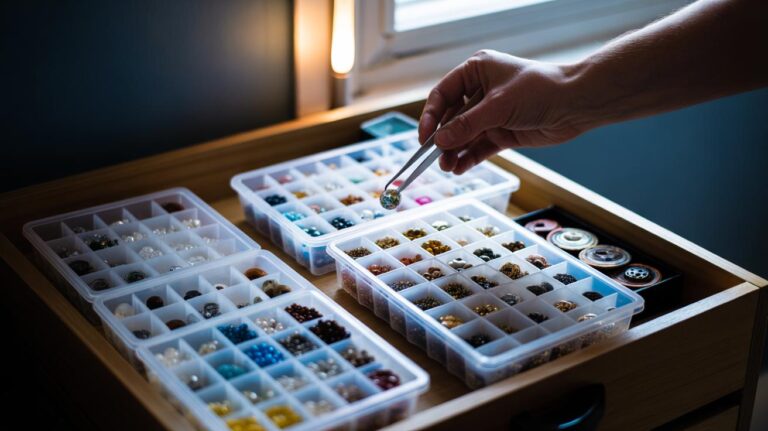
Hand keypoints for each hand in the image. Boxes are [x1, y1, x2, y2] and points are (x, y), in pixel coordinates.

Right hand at [419, 49, 585, 173]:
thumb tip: (439, 141)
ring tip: (447, 166)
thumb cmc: (539, 90)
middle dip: (443, 138)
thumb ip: (467, 125)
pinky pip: (479, 147)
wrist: (576, 104)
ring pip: (464, 135)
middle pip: (452, 118)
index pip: (443, 94)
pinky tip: (459, 168)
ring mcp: (492, 114)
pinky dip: (469, 158)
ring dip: (454, 151)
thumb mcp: (498, 106)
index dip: (431, 116)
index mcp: (476, 71)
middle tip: (433, 157)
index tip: (424, 137)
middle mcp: (481, 91)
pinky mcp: (503, 133)